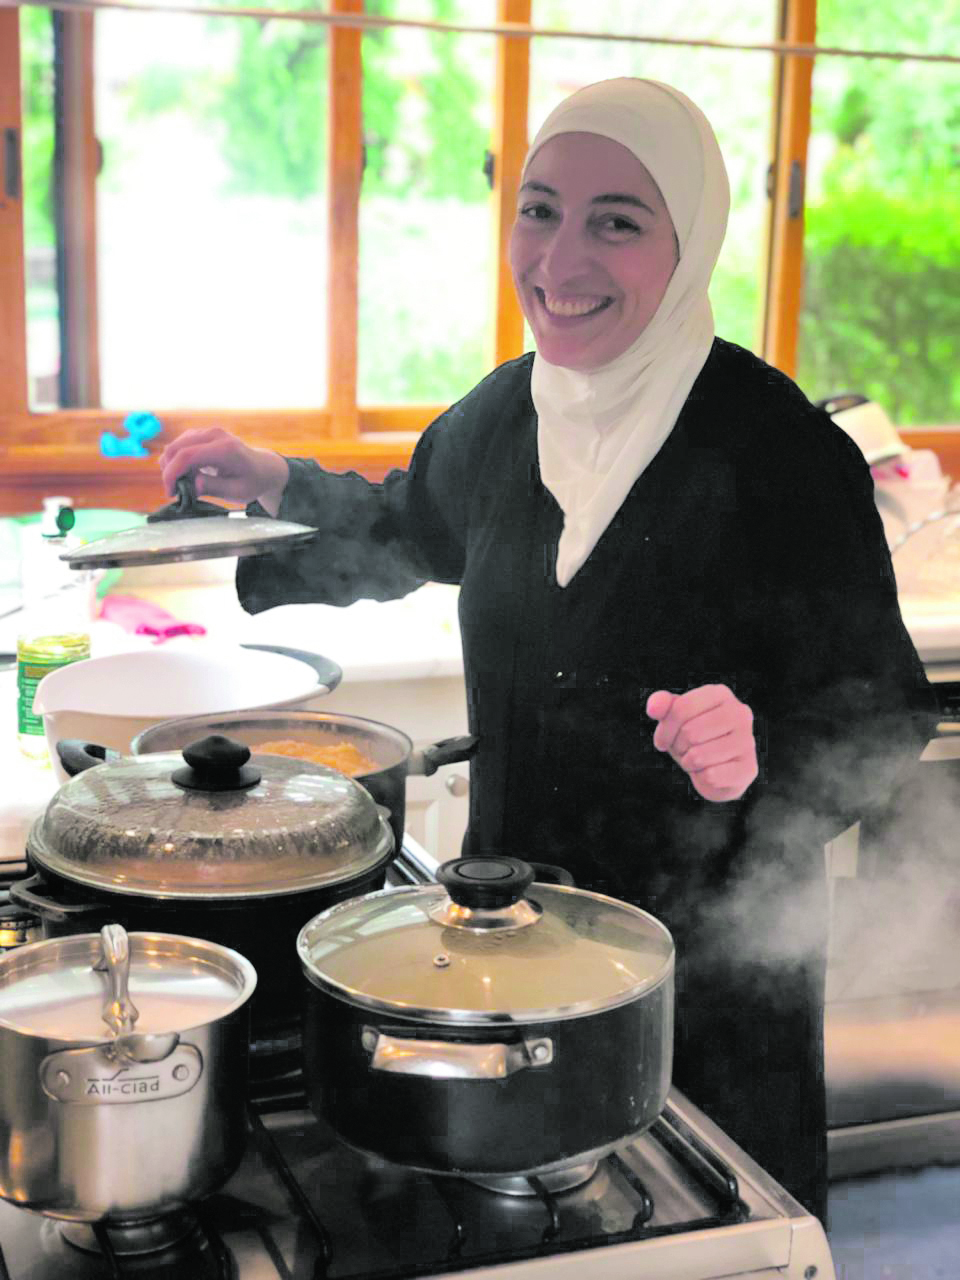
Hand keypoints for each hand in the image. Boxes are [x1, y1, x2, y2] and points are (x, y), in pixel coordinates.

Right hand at [158, 427, 289, 513]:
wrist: (263, 468)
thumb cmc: (252, 482)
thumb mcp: (237, 492)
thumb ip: (214, 488)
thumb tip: (192, 486)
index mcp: (225, 449)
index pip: (187, 456)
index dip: (172, 474)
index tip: (171, 492)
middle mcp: (215, 435)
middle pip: (176, 448)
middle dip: (169, 471)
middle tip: (175, 492)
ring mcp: (208, 431)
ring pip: (175, 445)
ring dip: (172, 466)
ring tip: (185, 484)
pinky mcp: (202, 434)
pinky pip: (180, 445)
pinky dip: (177, 460)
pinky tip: (188, 474)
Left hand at [646, 684, 757, 802]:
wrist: (716, 771)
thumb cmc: (692, 739)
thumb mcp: (674, 720)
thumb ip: (662, 706)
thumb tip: (653, 707)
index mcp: (720, 694)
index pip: (682, 708)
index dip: (665, 729)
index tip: (661, 741)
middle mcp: (740, 713)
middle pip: (690, 732)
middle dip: (677, 747)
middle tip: (683, 750)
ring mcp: (747, 740)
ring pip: (699, 756)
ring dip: (688, 763)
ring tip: (695, 760)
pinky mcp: (749, 768)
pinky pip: (711, 775)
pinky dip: (701, 777)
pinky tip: (709, 773)